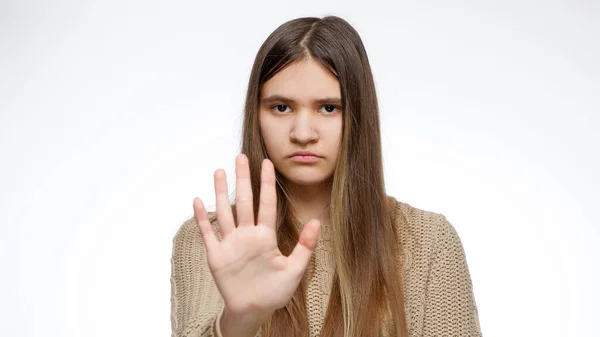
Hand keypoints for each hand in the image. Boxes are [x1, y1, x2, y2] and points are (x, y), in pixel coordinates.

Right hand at [193, 154, 320, 322]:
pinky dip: (202, 218)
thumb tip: (316, 221)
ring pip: (225, 212)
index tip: (268, 163)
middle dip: (243, 179)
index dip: (267, 184)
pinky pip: (208, 233)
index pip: (266, 204)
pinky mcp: (216, 255)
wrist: (253, 310)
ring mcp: (231, 243)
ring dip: (221, 192)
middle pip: (244, 201)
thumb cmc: (275, 292)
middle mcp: (247, 235)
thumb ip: (305, 246)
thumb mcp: (295, 270)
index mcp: (266, 236)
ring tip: (220, 171)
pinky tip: (198, 201)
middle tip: (241, 156)